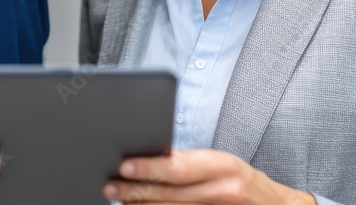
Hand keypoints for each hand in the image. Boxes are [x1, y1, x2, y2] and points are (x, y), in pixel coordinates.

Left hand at [103, 149, 315, 204]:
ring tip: (118, 198)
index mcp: (222, 167)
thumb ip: (190, 162)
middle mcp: (220, 191)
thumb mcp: (222, 163)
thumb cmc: (245, 181)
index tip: (124, 166)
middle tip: (110, 186)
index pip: (177, 168)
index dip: (149, 168)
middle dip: (135, 190)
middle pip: (168, 194)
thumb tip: (153, 158)